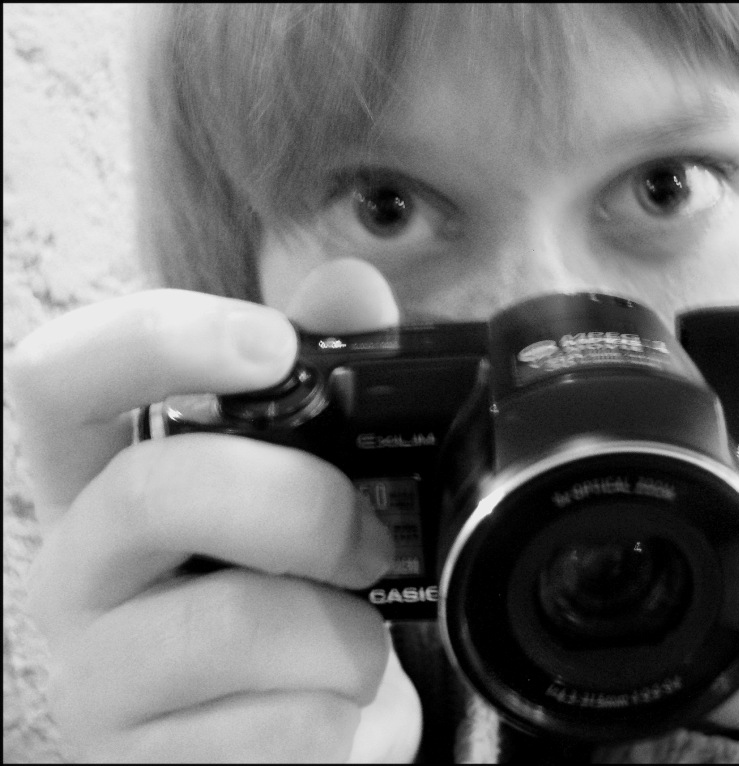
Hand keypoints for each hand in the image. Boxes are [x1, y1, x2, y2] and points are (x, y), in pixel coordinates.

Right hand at [10, 260, 421, 761]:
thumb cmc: (296, 598)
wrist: (301, 736)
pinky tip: (330, 716)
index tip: (272, 345)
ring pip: (237, 623)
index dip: (158, 338)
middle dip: (302, 505)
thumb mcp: (310, 492)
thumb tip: (353, 287)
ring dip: (342, 634)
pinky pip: (281, 730)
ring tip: (352, 649)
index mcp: (111, 484)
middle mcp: (79, 573)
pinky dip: (347, 718)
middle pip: (155, 490)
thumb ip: (328, 386)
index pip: (58, 377)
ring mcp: (99, 680)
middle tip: (368, 540)